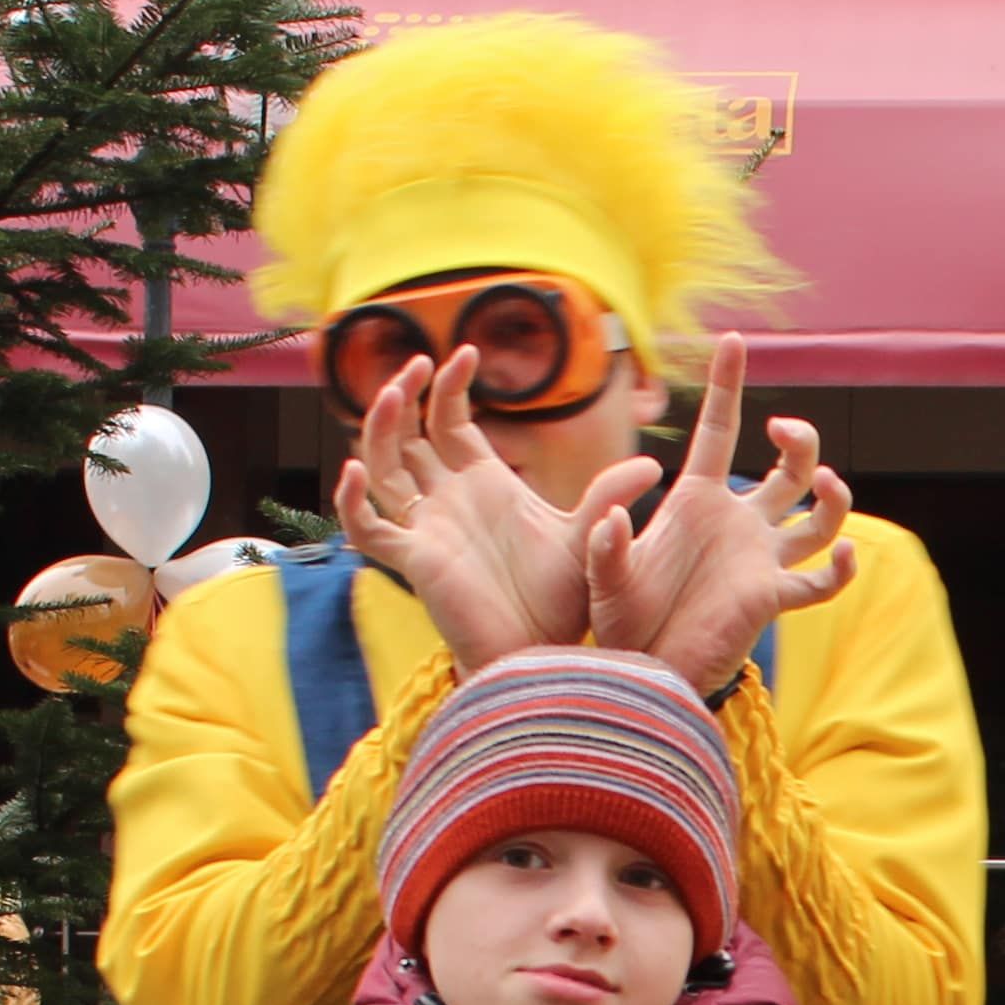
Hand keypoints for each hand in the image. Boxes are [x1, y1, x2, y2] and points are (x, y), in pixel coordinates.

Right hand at [332, 347, 643, 669]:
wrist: (543, 653)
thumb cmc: (560, 601)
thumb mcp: (586, 536)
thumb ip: (610, 495)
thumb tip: (653, 463)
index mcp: (482, 483)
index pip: (450, 420)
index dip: (450, 386)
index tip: (465, 350)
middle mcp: (447, 500)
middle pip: (407, 433)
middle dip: (406, 394)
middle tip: (418, 361)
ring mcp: (425, 528)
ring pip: (381, 468)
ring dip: (380, 429)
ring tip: (394, 395)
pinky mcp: (414, 562)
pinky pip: (368, 529)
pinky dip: (351, 502)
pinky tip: (353, 471)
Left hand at [584, 334, 859, 696]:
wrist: (643, 670)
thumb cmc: (620, 620)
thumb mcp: (603, 576)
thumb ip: (606, 546)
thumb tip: (613, 518)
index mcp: (696, 499)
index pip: (719, 428)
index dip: (727, 384)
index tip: (734, 340)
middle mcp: (738, 522)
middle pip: (787, 468)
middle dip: (799, 441)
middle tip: (781, 429)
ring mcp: (761, 559)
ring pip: (818, 518)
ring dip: (833, 497)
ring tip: (826, 482)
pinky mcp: (772, 598)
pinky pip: (821, 580)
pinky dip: (842, 568)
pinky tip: (846, 553)